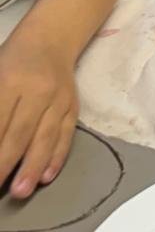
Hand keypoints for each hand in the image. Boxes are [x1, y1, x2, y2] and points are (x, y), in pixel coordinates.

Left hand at [0, 28, 78, 198]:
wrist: (51, 40)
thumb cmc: (11, 61)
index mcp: (9, 81)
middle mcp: (36, 90)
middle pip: (19, 133)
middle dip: (6, 163)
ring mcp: (58, 99)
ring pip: (45, 138)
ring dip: (32, 167)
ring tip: (22, 191)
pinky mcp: (72, 107)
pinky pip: (65, 135)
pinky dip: (57, 157)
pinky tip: (47, 176)